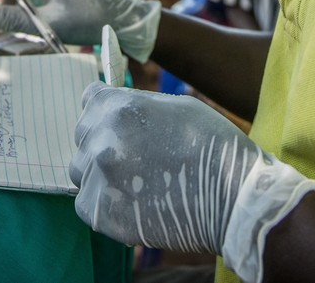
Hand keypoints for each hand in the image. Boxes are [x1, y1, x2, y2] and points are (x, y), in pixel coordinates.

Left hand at [71, 83, 314, 282]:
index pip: (89, 101)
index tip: (119, 124)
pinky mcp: (103, 214)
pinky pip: (86, 203)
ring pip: (81, 170)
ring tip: (137, 181)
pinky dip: (104, 204)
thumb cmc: (212, 147)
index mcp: (119, 107)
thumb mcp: (175, 106)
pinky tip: (133, 202)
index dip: (105, 111)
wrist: (233, 198)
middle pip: (83, 136)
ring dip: (101, 174)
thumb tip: (111, 103)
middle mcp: (103, 139)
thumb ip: (135, 104)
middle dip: (103, 143)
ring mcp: (101, 178)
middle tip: (136, 158)